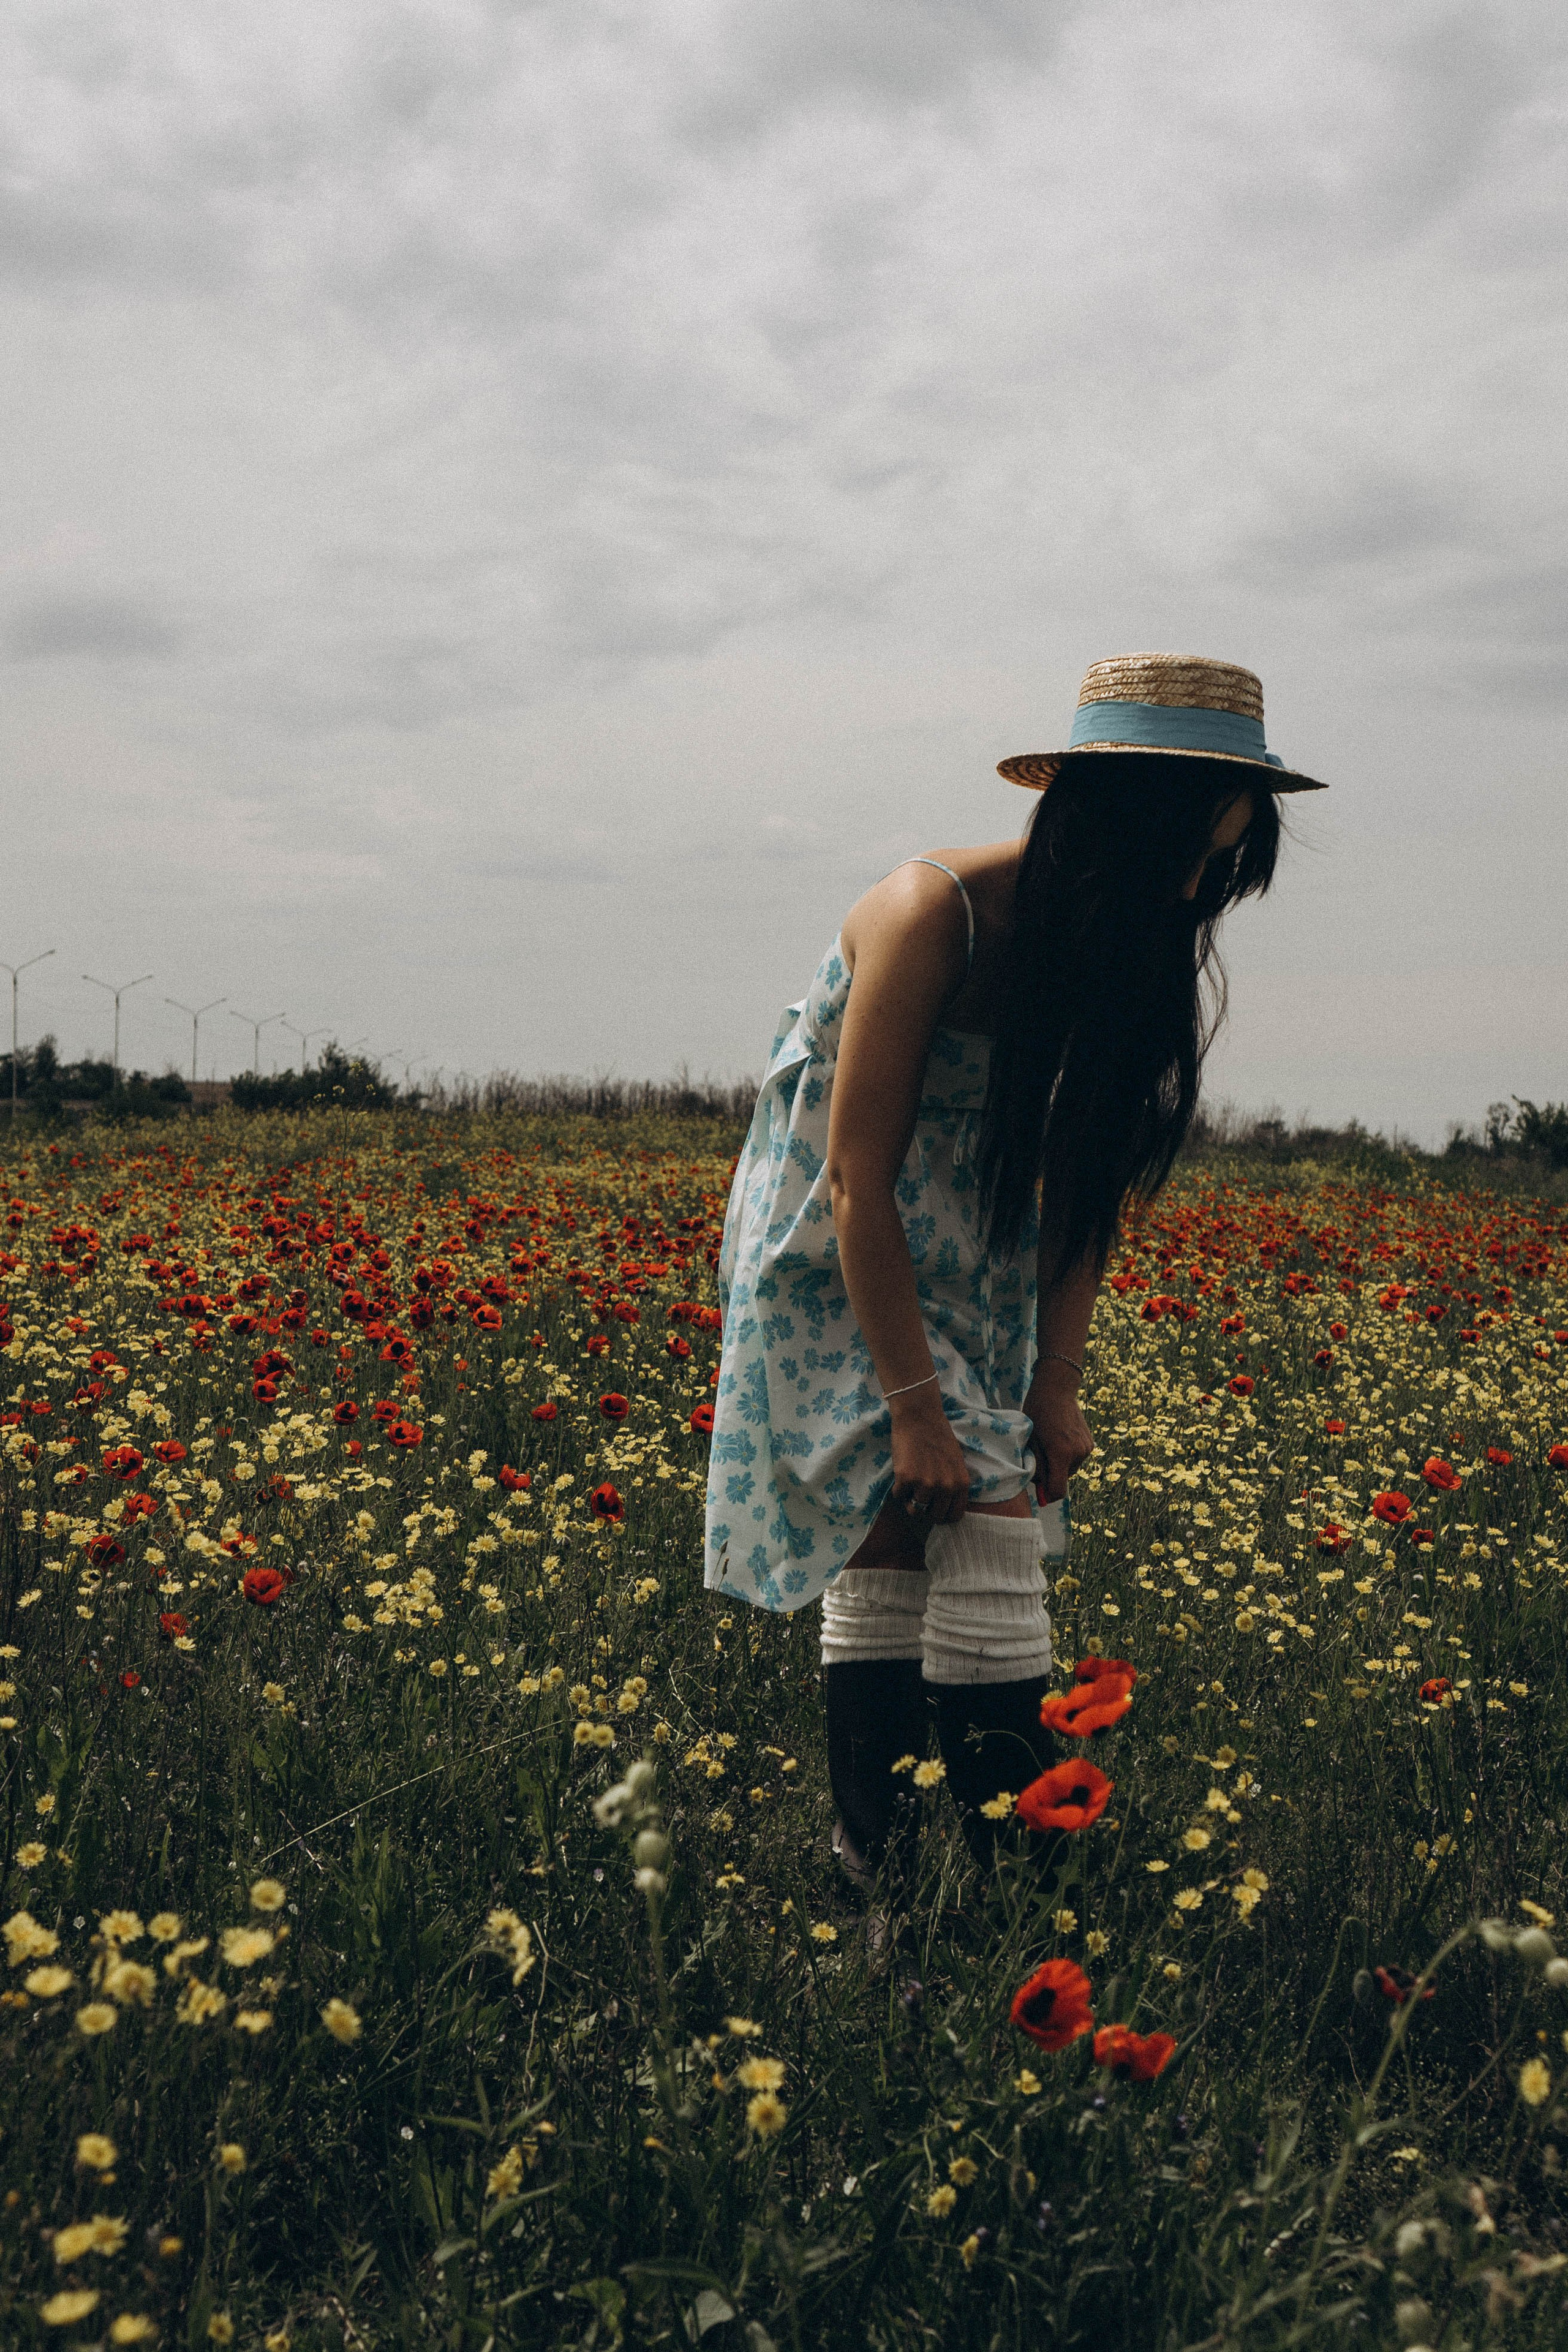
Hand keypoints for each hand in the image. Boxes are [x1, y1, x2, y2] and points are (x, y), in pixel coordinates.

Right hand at [888, 1385, 969, 1524]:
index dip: (942, 1515)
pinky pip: (898, 1496)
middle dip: (925, 1509)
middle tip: (919, 1496)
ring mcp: (925, 1484)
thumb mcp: (956, 1463)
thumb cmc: (938, 1436)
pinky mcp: (905, 1478)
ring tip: (909, 1485)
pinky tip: (901, 1473)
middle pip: (933, 1516)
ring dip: (909, 1500)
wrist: (919, 1416)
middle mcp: (945, 1487)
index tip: (934, 1509)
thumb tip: (943, 1507)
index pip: (954, 1516)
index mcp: (960, 1484)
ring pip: (915, 1509)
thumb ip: (953, 1484)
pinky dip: (898, 1489)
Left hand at [1025, 1365, 1093, 1503]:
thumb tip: (1040, 1487)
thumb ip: (1037, 1466)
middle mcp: (1079, 1453)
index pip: (1059, 1490)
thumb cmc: (1037, 1413)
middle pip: (1064, 1479)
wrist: (1057, 1389)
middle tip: (1039, 1457)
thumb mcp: (1031, 1441)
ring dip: (1059, 1464)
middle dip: (1051, 1475)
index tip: (1040, 1492)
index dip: (1048, 1495)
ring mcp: (1087, 1448)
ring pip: (1070, 1469)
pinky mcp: (1090, 1443)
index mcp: (1062, 1454)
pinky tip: (1059, 1439)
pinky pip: (1076, 1458)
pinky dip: (1067, 1455)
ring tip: (1048, 1444)